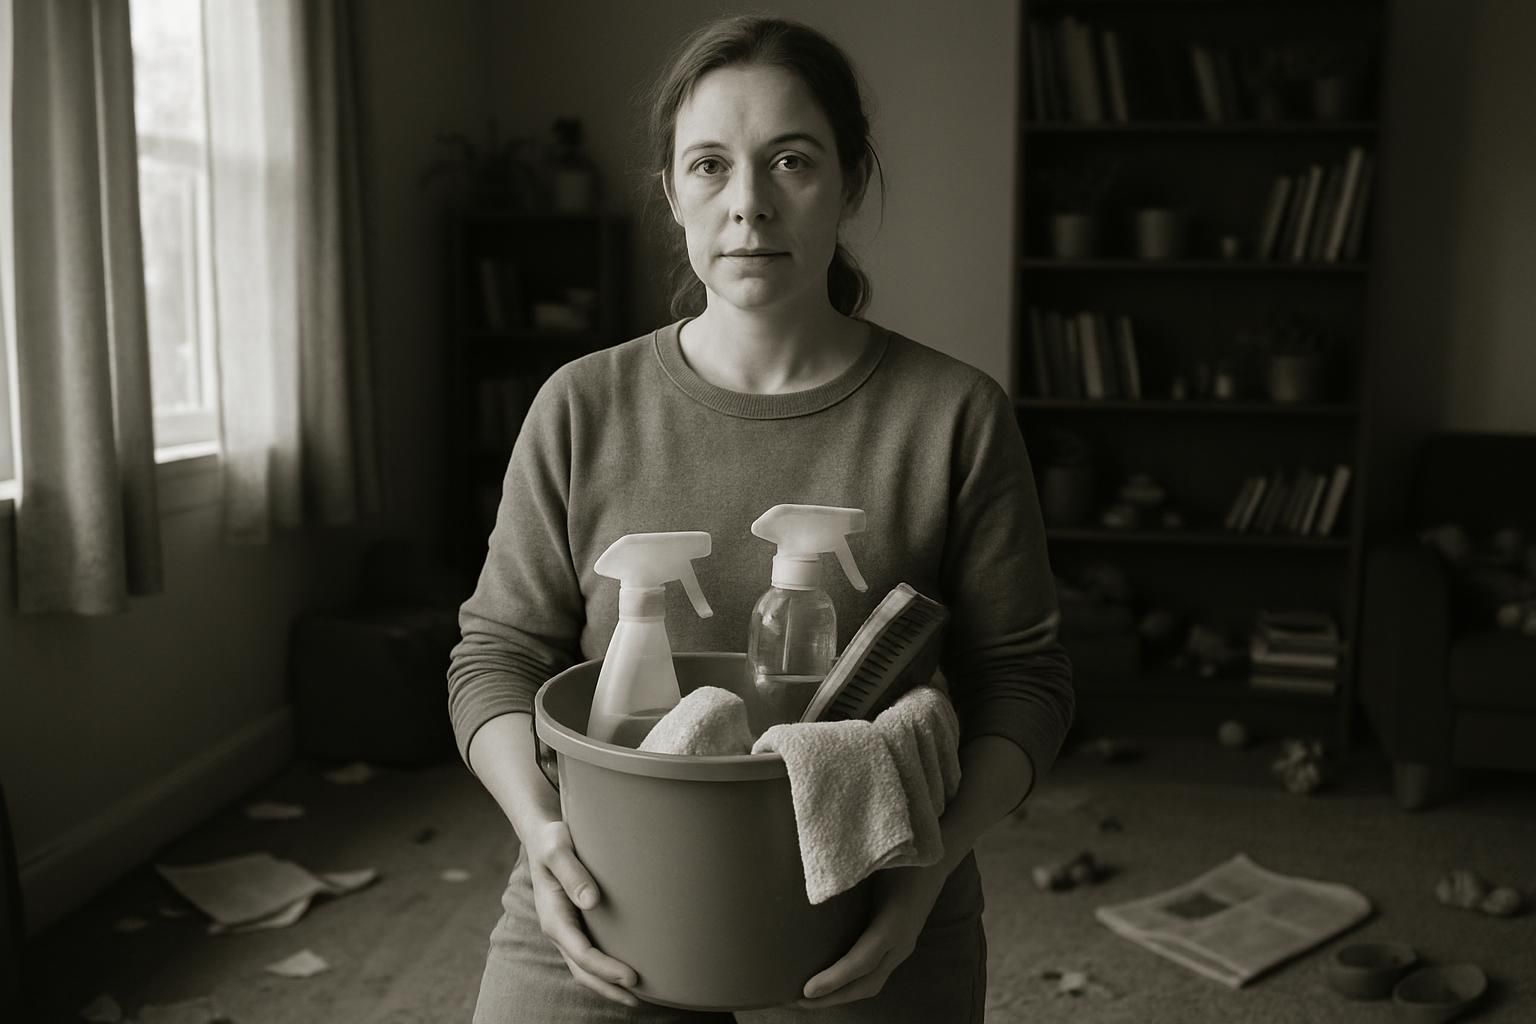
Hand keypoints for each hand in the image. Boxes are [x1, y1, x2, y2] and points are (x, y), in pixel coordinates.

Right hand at [523, 818, 639, 1006]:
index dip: (605, 968)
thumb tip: (592, 901)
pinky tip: (623, 971)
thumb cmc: (552, 840)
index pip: (581, 952)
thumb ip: (573, 872)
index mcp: (552, 916)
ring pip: (584, 967)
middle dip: (608, 987)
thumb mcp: (558, 848)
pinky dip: (604, 969)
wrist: (542, 836)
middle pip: (582, 969)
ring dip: (607, 984)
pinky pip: (587, 954)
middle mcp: (557, 929)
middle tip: (639, 999)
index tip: (631, 977)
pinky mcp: (574, 925)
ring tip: (636, 996)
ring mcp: (565, 929)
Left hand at [796, 864, 948, 1008]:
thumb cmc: (903, 855)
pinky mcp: (898, 945)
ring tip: (808, 998)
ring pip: (872, 983)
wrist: (936, 859)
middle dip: (832, 998)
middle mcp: (901, 942)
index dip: (835, 979)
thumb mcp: (876, 864)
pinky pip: (874, 973)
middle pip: (867, 984)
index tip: (806, 991)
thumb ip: (849, 875)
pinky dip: (850, 983)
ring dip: (840, 994)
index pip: (862, 961)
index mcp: (894, 924)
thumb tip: (814, 884)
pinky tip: (829, 980)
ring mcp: (902, 947)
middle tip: (795, 1002)